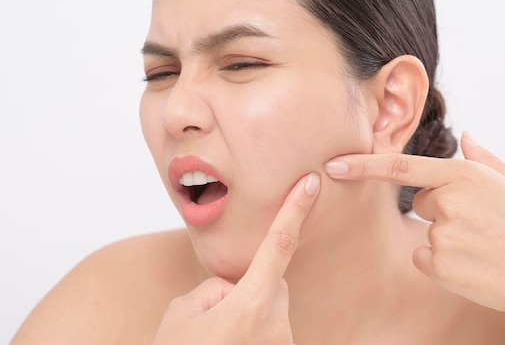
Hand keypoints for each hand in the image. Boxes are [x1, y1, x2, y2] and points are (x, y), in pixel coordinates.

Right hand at [153, 173, 320, 344]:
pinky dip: (253, 331)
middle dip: (250, 287)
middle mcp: (275, 324)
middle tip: (215, 317)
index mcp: (250, 305)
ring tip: (219, 339)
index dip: (295, 211)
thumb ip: (218, 287)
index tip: (312, 183)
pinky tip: (230, 344)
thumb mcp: (184, 310)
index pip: (278, 246)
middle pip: (272, 282)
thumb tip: (239, 289)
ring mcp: (282, 344)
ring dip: (249, 313)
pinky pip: (270, 328)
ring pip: (270, 307)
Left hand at [324, 132, 504, 315]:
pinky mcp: (439, 263)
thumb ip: (486, 160)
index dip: (365, 164)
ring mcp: (442, 233)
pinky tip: (474, 265)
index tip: (334, 164)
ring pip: (426, 232)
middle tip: (481, 225)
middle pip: (422, 201)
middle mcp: (449, 201)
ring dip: (447, 239)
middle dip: (441, 209)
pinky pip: (425, 257)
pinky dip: (443, 263)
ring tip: (485, 247)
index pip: (403, 166)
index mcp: (467, 175)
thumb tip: (467, 136)